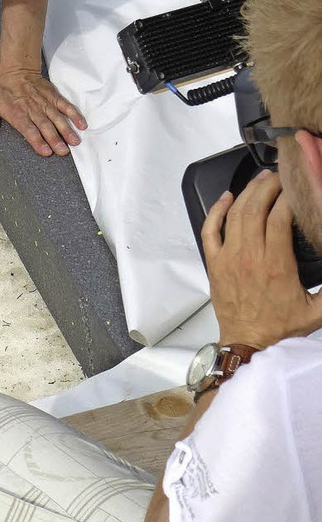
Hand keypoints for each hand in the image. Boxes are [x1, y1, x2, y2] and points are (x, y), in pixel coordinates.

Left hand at [0, 68, 86, 156]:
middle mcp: (33, 109)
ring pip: (57, 118)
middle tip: (63, 151)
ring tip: (74, 141)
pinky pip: (66, 106)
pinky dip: (74, 114)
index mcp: (18, 114)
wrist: (17, 72)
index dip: (37, 141)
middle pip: (45, 126)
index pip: (28, 129)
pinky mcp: (54, 97)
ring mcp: (45, 103)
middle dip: (55, 139)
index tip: (45, 151)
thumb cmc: (3, 92)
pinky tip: (81, 124)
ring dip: (67, 130)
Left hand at [202, 169, 321, 349]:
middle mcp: (249, 257)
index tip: (297, 188)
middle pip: (255, 208)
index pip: (279, 217)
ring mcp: (228, 258)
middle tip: (279, 177)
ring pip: (234, 215)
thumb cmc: (280, 329)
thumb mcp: (317, 310)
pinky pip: (210, 230)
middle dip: (268, 187)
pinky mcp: (214, 264)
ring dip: (247, 193)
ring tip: (260, 180)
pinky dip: (216, 211)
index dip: (288, 197)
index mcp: (276, 265)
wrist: (248, 345)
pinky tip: (226, 197)